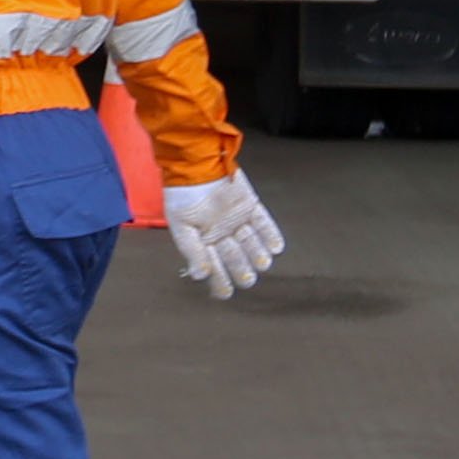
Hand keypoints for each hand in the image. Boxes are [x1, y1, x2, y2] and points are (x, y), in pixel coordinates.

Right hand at [163, 173, 284, 299]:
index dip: (220, 282)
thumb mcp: (182, 226)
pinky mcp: (250, 206)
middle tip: (248, 278)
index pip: (215, 267)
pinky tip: (276, 247)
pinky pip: (263, 223)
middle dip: (242, 269)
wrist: (194, 164)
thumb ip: (192, 251)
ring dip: (258, 254)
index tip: (226, 293)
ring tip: (262, 263)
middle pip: (236, 257)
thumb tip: (200, 276)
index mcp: (205, 242)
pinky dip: (270, 234)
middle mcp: (223, 234)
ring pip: (252, 243)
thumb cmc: (182, 196)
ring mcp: (238, 221)